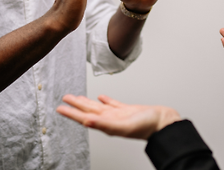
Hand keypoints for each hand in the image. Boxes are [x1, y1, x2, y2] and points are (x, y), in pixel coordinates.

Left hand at [57, 94, 180, 139]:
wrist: (164, 123)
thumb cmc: (147, 127)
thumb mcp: (124, 126)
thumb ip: (105, 124)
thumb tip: (87, 121)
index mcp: (107, 124)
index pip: (85, 117)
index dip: (71, 113)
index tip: (60, 108)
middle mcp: (110, 119)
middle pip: (89, 111)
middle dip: (76, 105)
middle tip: (65, 99)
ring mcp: (119, 115)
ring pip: (99, 107)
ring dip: (88, 102)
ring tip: (78, 97)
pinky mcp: (128, 110)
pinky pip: (113, 104)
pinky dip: (106, 100)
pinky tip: (102, 97)